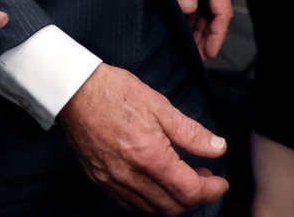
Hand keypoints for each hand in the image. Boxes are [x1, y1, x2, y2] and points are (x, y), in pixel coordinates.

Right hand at [59, 63, 228, 213]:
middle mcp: (131, 175)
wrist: (73, 89)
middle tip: (203, 178)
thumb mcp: (160, 106)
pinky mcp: (99, 179)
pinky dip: (148, 200)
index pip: (190, 191)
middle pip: (173, 207)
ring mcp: (112, 180)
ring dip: (172, 201)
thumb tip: (218, 147)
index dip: (211, 190)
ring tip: (181, 179)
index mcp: (150, 156)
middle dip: (195, 198)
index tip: (220, 183)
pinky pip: (129, 203)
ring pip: (151, 209)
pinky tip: (154, 181)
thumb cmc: (115, 92)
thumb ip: (191, 133)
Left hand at [164, 0, 231, 59]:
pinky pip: (198, 1)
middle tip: (197, 55)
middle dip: (207, 36)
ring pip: (206, 10)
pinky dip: (193, 15)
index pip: (222, 15)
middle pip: (215, 16)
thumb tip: (187, 10)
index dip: (216, 36)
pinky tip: (185, 25)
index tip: (209, 52)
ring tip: (191, 45)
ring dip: (199, 27)